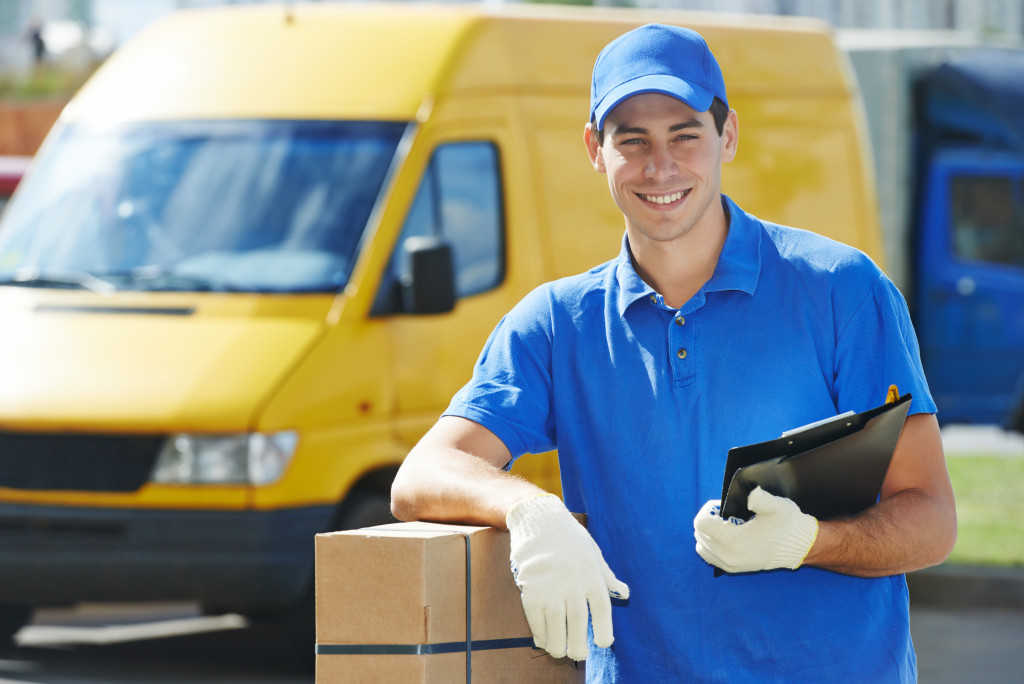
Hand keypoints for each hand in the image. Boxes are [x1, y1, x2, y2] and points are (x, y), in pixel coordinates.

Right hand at [506, 494, 628, 659]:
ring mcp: (550, 586)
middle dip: (578, 645)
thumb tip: (625, 594)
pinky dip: (540, 633)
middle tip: (577, 654)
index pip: (601, 608)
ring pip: (556, 626)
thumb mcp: (593, 552)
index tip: (603, 643)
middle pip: (578, 622)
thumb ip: (607, 576)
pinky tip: (543, 638)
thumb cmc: (569, 537)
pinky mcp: (530, 588)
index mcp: (591, 574)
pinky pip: (536, 619)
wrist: (538, 519)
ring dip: (557, 644)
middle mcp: (573, 582)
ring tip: (559, 651)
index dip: (603, 629)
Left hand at [693, 487, 817, 572]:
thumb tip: (751, 495)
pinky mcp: (733, 569)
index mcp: (733, 541)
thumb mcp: (775, 507)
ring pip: (702, 546)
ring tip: (726, 525)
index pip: (702, 523)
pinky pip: (710, 556)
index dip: (709, 510)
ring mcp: (729, 565)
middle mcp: (727, 557)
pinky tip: (727, 536)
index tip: (722, 505)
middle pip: (700, 534)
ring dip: (708, 533)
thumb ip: (761, 499)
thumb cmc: (786, 525)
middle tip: (725, 513)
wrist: (799, 547)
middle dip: (708, 520)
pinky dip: (711, 545)